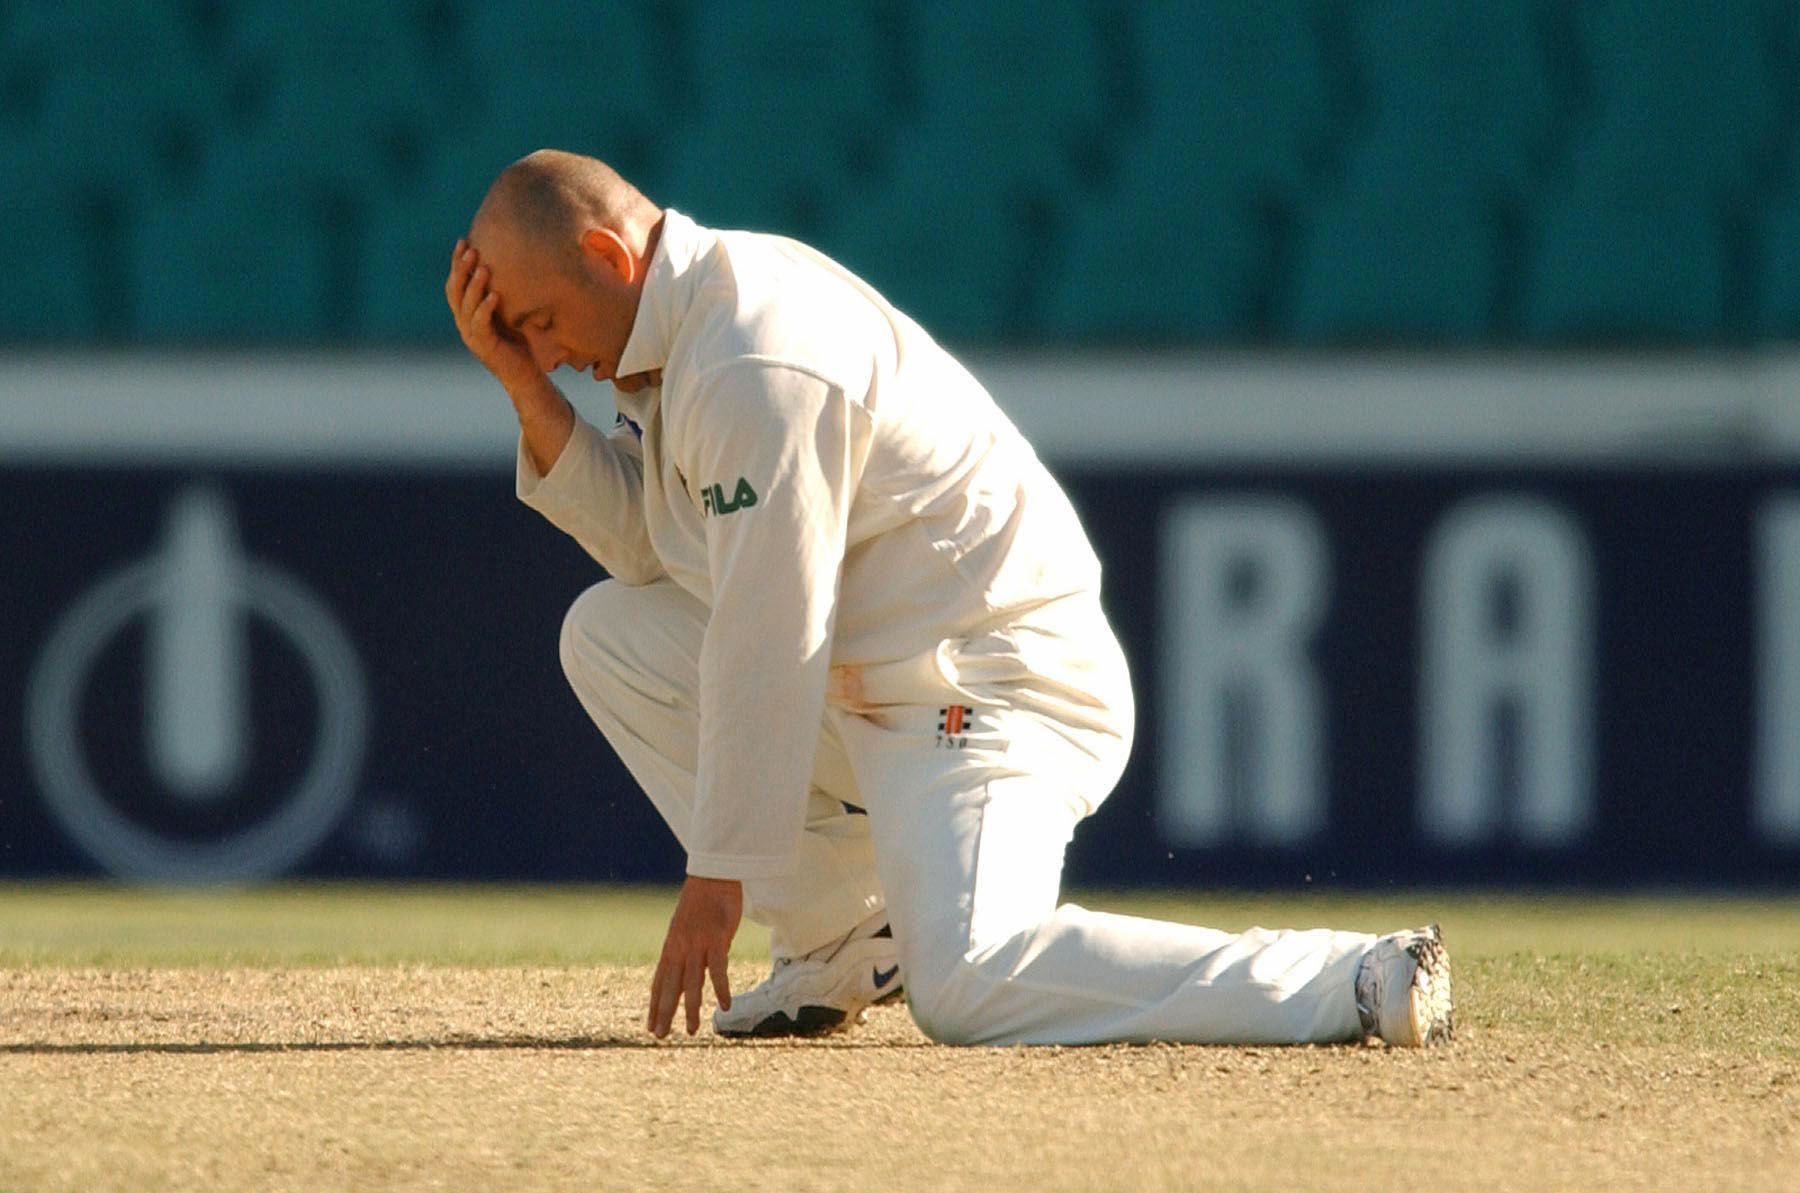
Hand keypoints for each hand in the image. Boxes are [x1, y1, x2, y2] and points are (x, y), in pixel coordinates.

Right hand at [445, 238, 538, 390]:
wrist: (524, 374)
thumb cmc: (518, 341)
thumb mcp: (508, 312)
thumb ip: (501, 292)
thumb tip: (510, 262)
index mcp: (466, 313)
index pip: (456, 283)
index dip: (457, 263)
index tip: (463, 241)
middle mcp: (463, 323)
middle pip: (456, 291)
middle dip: (462, 269)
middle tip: (470, 249)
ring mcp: (471, 336)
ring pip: (466, 306)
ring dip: (474, 285)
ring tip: (483, 267)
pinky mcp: (484, 347)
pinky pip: (481, 324)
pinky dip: (486, 309)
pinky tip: (495, 295)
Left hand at [648, 875, 742, 1037]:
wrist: (712, 875)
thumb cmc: (702, 900)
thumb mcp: (687, 928)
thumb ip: (688, 950)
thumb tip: (694, 969)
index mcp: (671, 946)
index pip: (659, 981)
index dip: (654, 1005)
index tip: (651, 1026)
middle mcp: (680, 948)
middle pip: (670, 986)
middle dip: (664, 1013)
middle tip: (661, 1036)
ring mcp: (697, 944)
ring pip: (691, 982)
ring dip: (691, 1008)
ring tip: (691, 1030)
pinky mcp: (716, 939)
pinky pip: (718, 969)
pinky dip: (720, 988)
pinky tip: (724, 1006)